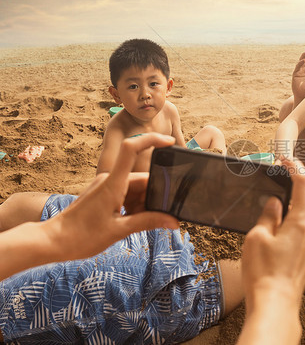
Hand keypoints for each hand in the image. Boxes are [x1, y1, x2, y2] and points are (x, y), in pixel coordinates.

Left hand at [46, 133, 179, 260]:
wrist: (52, 242)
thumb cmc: (81, 236)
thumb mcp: (119, 230)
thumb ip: (148, 222)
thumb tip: (173, 221)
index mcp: (113, 183)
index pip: (131, 149)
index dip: (151, 141)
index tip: (170, 143)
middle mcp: (109, 179)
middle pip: (142, 178)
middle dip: (155, 195)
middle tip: (163, 216)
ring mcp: (105, 186)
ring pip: (135, 188)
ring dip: (144, 203)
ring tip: (145, 224)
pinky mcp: (102, 194)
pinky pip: (125, 194)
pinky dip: (134, 205)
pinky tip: (134, 221)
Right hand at [241, 158, 304, 306]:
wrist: (275, 304)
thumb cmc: (264, 272)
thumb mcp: (257, 238)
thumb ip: (268, 216)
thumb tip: (275, 203)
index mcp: (300, 223)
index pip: (304, 185)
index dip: (296, 167)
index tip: (286, 160)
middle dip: (298, 199)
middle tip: (278, 202)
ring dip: (299, 217)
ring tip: (276, 225)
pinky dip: (297, 233)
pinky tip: (279, 244)